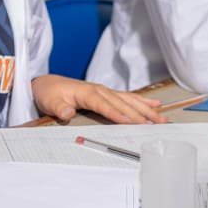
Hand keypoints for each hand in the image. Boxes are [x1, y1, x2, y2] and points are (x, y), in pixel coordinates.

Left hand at [32, 75, 167, 123]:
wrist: (46, 84)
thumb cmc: (48, 93)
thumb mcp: (49, 101)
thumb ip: (59, 108)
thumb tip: (68, 112)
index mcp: (87, 92)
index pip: (105, 105)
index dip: (118, 114)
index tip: (132, 122)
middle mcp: (99, 90)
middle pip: (123, 103)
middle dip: (140, 114)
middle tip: (157, 124)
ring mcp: (104, 91)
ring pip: (129, 100)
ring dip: (146, 109)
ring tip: (162, 118)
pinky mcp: (106, 94)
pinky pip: (127, 97)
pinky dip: (141, 101)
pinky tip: (155, 105)